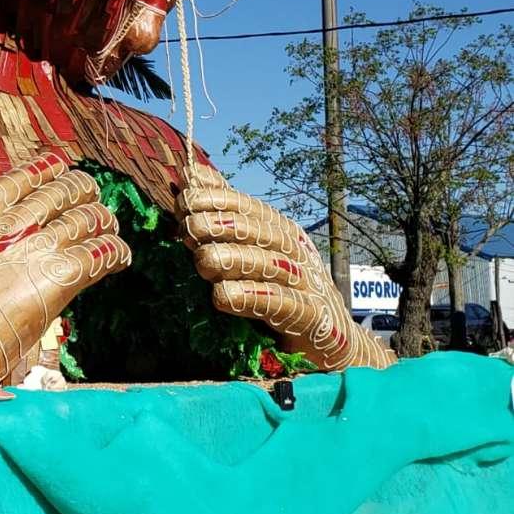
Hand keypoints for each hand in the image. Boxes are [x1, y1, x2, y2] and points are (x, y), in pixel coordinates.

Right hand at [0, 148, 130, 394]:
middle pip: (63, 192)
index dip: (48, 168)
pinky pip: (100, 255)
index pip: (28, 175)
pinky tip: (119, 255)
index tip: (58, 168)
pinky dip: (114, 252)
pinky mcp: (62, 277)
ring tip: (107, 221)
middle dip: (81, 188)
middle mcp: (19, 221)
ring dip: (101, 217)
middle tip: (89, 191)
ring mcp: (43, 248)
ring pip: (86, 218)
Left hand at [178, 169, 394, 370]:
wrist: (330, 338)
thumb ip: (222, 215)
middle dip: (220, 223)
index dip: (216, 199)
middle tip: (188, 228)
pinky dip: (250, 297)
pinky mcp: (311, 316)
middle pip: (258, 230)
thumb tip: (191, 175)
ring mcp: (305, 282)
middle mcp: (294, 251)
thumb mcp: (250, 249)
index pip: (248, 206)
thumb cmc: (279, 287)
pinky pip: (279, 302)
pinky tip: (222, 295)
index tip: (183, 201)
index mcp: (279, 230)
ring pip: (267, 263)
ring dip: (232, 258)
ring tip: (202, 261)